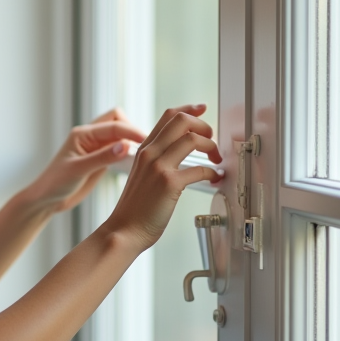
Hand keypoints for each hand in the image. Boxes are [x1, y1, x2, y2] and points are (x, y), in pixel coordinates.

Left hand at [25, 108, 146, 213]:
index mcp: (83, 133)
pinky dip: (129, 151)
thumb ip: (103, 157)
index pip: (114, 125)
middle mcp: (91, 136)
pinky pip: (119, 149)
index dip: (132, 131)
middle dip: (132, 129)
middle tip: (147, 145)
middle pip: (118, 121)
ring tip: (146, 153)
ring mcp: (96, 147)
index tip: (147, 140)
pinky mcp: (101, 159)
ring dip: (131, 140)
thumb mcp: (79, 170)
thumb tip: (127, 145)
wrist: (47, 200)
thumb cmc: (56, 183)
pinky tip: (137, 161)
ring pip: (120, 135)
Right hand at [104, 104, 222, 254]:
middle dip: (203, 125)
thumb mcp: (142, 175)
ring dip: (211, 147)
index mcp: (143, 150)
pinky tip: (215, 178)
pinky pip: (200, 169)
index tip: (201, 109)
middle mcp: (150, 153)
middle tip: (211, 139)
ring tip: (216, 159)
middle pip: (181, 121)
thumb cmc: (135, 209)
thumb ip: (156, 161)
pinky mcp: (169, 183)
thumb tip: (180, 154)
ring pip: (192, 139)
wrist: (123, 230)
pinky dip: (213, 173)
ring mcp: (158, 167)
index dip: (188, 110)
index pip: (167, 117)